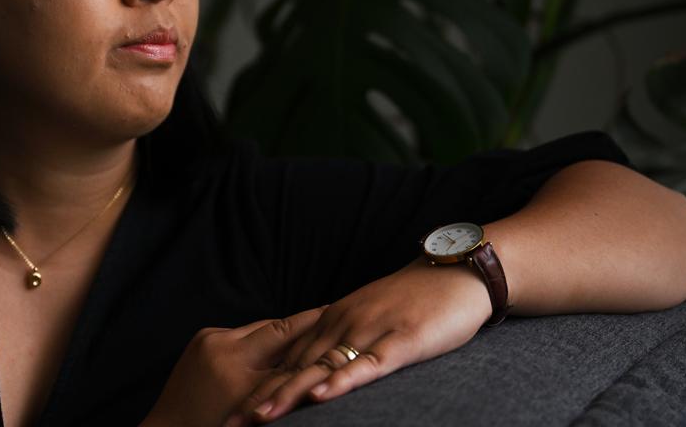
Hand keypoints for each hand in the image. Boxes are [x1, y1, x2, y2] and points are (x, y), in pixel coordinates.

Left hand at [141, 306, 324, 426]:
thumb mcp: (257, 413)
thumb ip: (281, 385)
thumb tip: (314, 363)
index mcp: (240, 375)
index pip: (287, 341)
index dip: (316, 326)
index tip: (337, 314)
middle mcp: (225, 351)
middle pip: (277, 328)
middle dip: (305, 322)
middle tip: (331, 314)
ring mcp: (210, 340)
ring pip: (258, 328)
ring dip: (280, 332)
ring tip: (308, 330)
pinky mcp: (202, 337)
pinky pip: (240, 334)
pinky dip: (258, 339)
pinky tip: (274, 344)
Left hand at [230, 258, 493, 424]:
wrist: (455, 272)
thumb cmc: (413, 301)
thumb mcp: (367, 320)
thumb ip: (340, 343)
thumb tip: (314, 372)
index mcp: (331, 321)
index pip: (287, 360)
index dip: (257, 387)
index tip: (230, 411)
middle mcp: (342, 324)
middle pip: (294, 368)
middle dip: (261, 398)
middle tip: (231, 424)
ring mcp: (369, 331)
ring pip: (321, 368)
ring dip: (288, 394)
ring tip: (260, 416)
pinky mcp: (400, 342)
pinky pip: (366, 365)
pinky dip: (342, 380)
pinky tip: (321, 395)